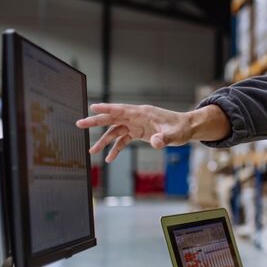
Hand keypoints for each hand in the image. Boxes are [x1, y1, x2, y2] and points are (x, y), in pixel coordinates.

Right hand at [76, 103, 228, 161]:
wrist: (187, 129)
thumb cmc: (181, 128)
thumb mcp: (174, 134)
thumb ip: (164, 139)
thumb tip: (156, 143)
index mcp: (143, 113)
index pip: (121, 109)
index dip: (106, 108)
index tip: (92, 107)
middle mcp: (137, 117)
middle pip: (113, 118)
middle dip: (96, 121)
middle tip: (79, 124)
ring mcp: (137, 125)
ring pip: (115, 131)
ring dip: (104, 141)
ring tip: (92, 152)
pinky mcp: (139, 133)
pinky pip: (123, 140)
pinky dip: (116, 148)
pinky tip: (109, 158)